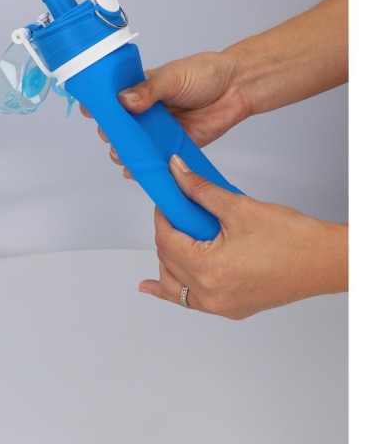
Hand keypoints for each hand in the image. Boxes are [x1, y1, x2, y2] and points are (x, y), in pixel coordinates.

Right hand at [80, 52, 251, 178]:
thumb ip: (149, 90)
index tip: (90, 111)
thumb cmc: (205, 74)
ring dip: (124, 152)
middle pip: (117, 127)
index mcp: (140, 90)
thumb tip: (123, 101)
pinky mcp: (171, 147)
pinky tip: (134, 171)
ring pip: (132, 146)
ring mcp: (156, 132)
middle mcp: (144, 113)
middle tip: (113, 136)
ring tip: (123, 154)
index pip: (111, 99)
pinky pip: (152, 160)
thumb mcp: (174, 76)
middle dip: (111, 134)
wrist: (237, 88)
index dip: (98, 106)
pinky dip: (141, 168)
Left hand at [139, 155, 347, 318]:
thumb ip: (199, 190)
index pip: (167, 241)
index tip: (166, 202)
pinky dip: (172, 290)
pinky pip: (190, 301)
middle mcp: (210, 294)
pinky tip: (153, 287)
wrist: (326, 261)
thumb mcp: (239, 207)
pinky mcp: (230, 308)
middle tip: (175, 214)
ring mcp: (220, 306)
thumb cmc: (293, 238)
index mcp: (209, 269)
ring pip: (175, 285)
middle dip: (167, 234)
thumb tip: (177, 171)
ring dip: (168, 261)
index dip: (162, 217)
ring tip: (172, 240)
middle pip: (168, 261)